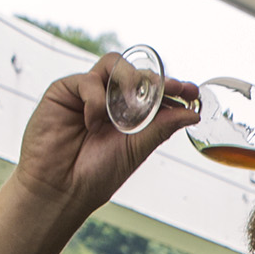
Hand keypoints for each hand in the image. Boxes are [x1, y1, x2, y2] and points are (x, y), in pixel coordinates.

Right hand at [12, 52, 200, 218]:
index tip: (192, 92)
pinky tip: (93, 124)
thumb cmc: (96, 174)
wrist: (61, 188)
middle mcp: (109, 100)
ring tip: (130, 108)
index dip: (172, 88)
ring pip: (113, 65)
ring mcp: (86, 93)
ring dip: (128, 82)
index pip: (152, 92)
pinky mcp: (63, 91)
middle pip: (135, 73)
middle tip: (174, 89)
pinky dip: (96, 100)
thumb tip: (192, 114)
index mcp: (128, 115)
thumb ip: (160, 128)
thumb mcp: (136, 149)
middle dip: (156, 80)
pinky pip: (88, 80)